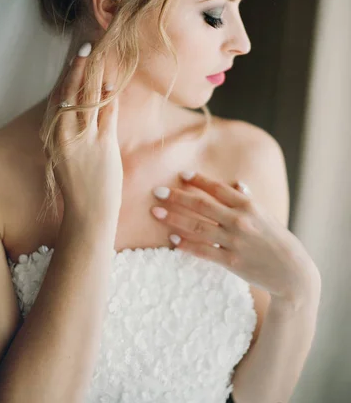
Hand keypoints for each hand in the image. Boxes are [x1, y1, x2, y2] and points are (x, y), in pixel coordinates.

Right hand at [46, 43, 122, 222]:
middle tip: (85, 46)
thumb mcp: (62, 156)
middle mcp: (64, 134)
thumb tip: (75, 111)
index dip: (65, 76)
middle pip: (70, 92)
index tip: (72, 59)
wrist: (89, 212)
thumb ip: (66, 133)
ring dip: (95, 74)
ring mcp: (84, 138)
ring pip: (88, 97)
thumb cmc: (77, 185)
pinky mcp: (103, 144)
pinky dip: (110, 96)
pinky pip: (107, 112)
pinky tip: (113, 81)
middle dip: (79, 67)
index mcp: (52, 136)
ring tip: (99, 55)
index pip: (57, 98)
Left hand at [150, 172, 318, 301]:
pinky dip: (187, 245)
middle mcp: (240, 220)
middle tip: (156, 191)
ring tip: (155, 212)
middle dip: (177, 197)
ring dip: (174, 219)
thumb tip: (235, 183)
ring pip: (197, 227)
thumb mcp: (265, 215)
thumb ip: (247, 199)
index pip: (218, 188)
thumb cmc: (277, 240)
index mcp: (249, 206)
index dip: (199, 180)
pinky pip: (203, 251)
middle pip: (202, 205)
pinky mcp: (231, 261)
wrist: (292, 273)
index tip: (182, 175)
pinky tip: (172, 240)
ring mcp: (234, 241)